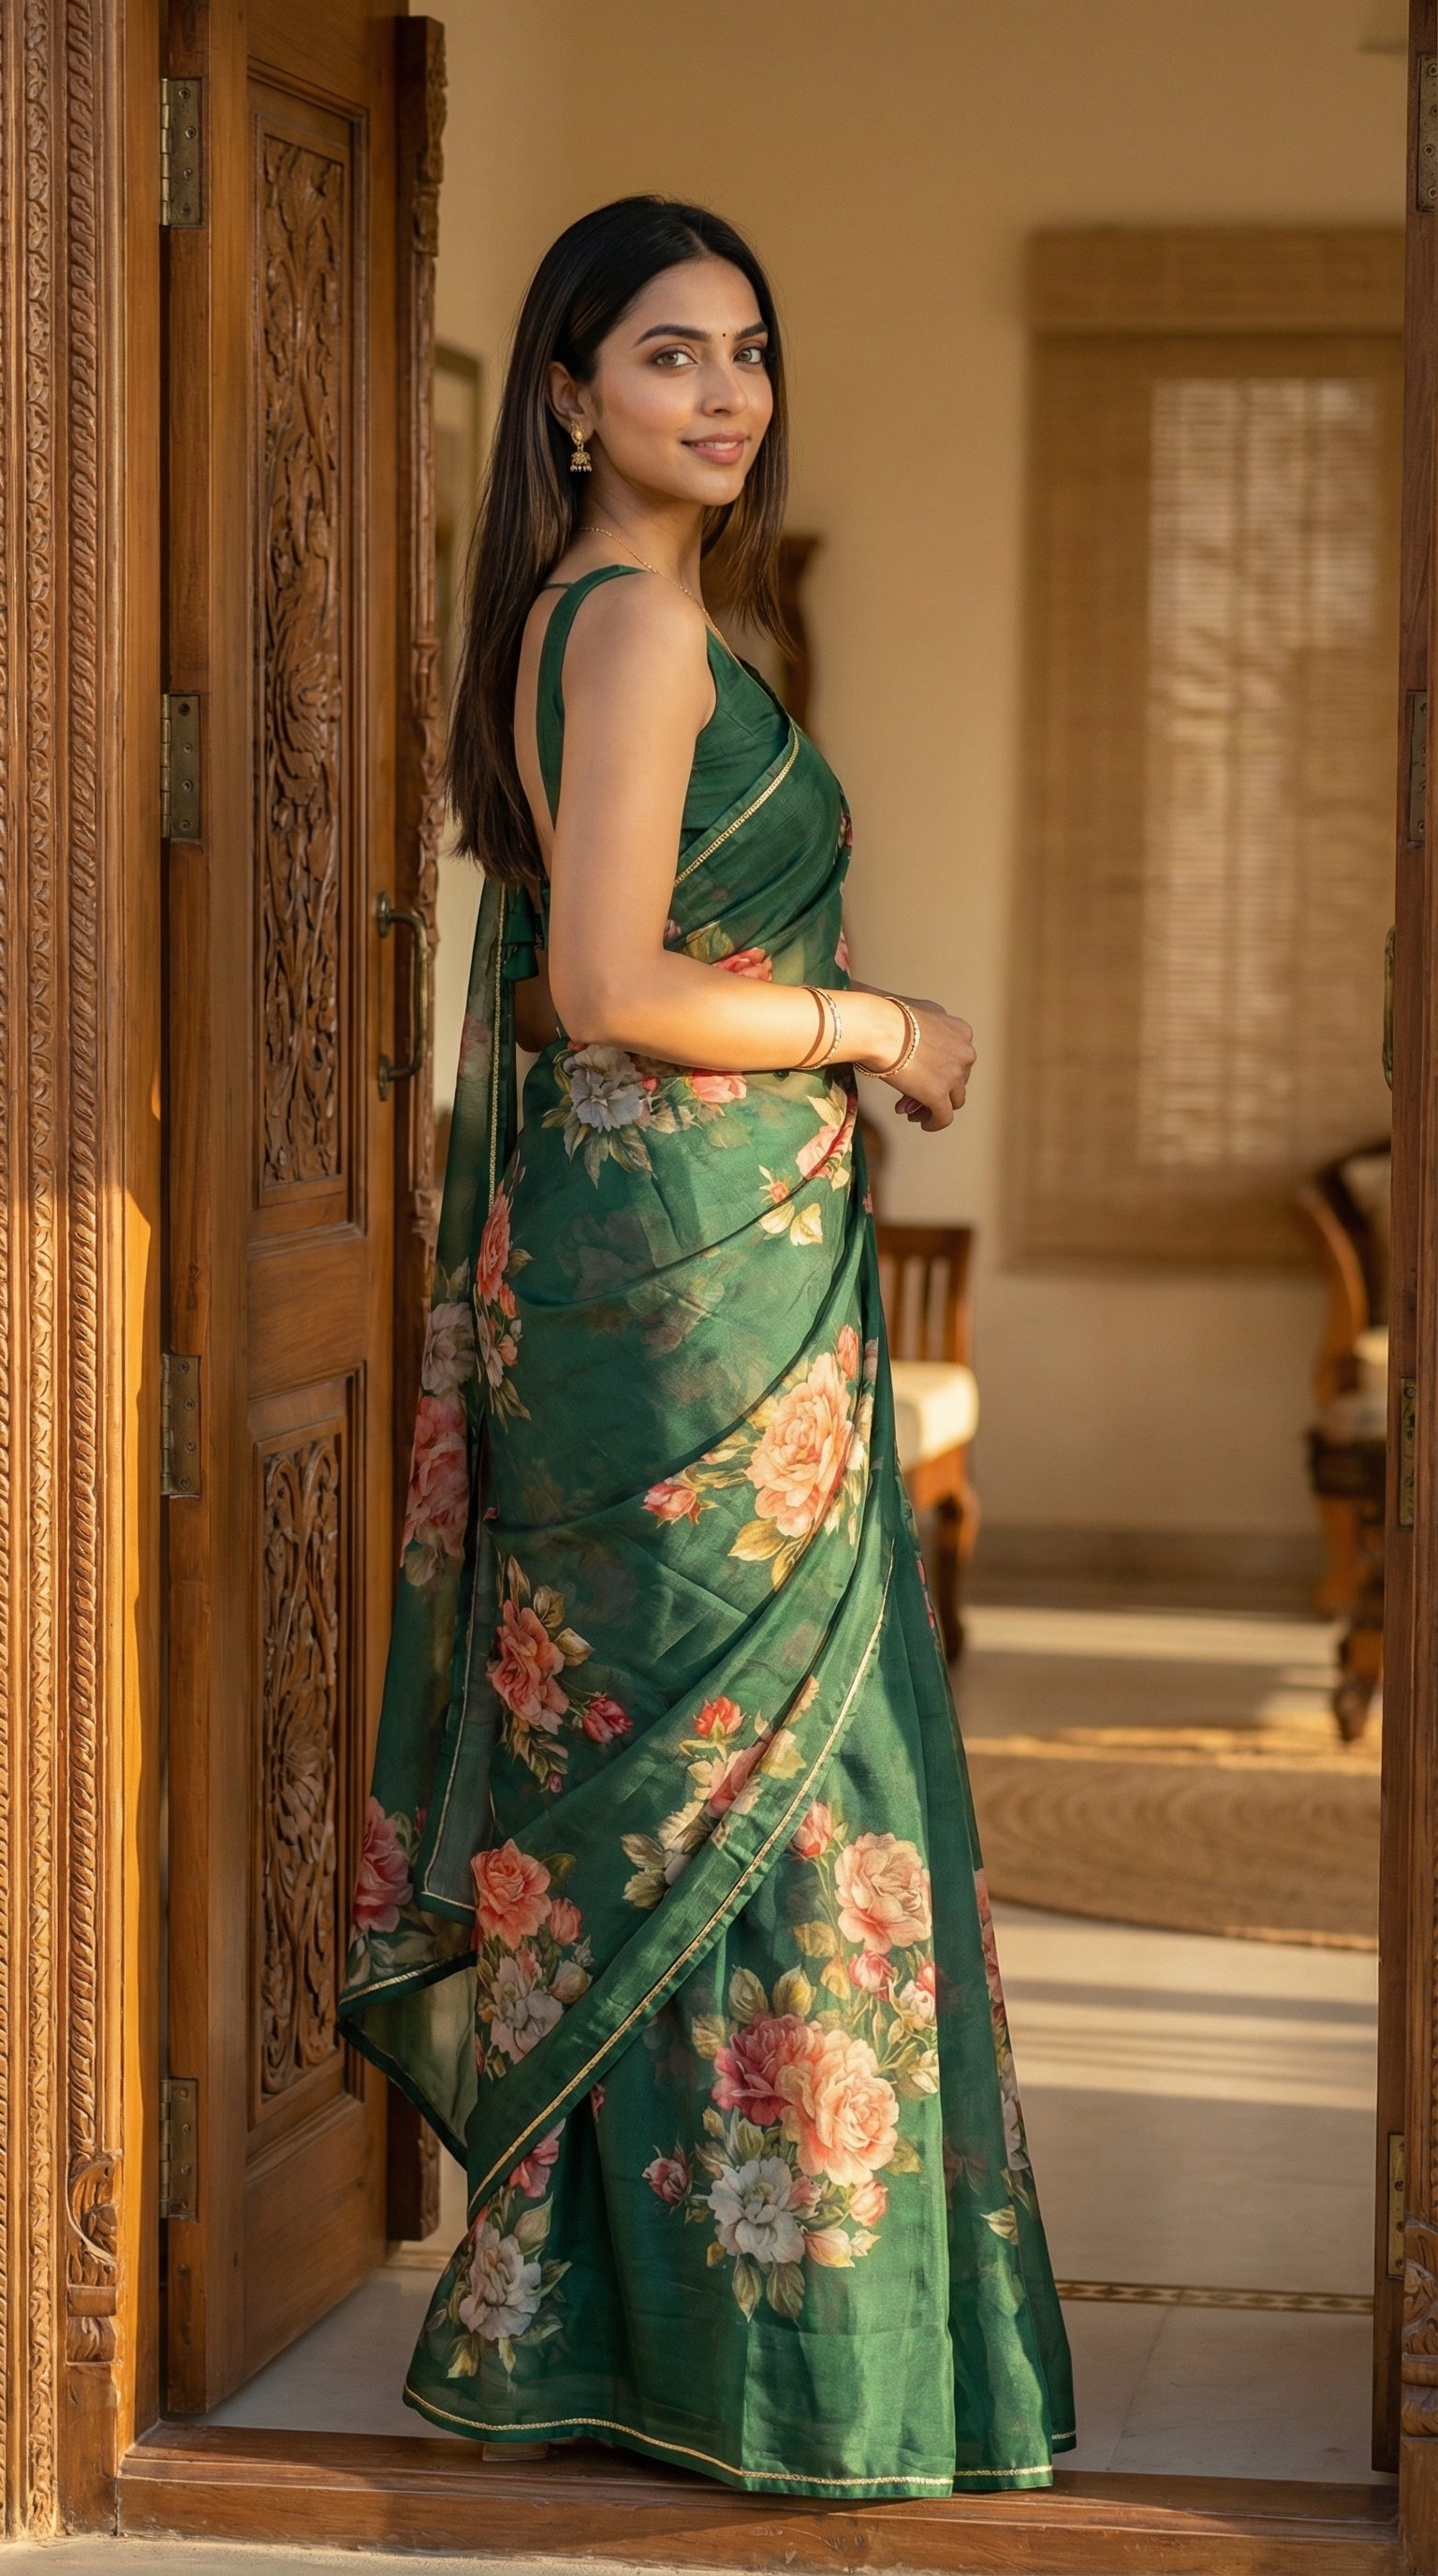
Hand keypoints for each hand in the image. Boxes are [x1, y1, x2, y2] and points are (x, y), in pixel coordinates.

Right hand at [874, 997, 975, 1131]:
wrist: (877, 1027)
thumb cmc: (886, 1015)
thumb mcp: (917, 1010)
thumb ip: (927, 1023)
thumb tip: (918, 1031)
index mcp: (960, 1030)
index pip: (956, 1058)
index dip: (939, 1070)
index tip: (920, 1075)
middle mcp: (964, 1051)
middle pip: (956, 1080)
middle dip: (935, 1089)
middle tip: (911, 1097)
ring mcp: (954, 1074)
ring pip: (953, 1100)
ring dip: (934, 1107)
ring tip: (913, 1112)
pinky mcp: (940, 1095)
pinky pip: (944, 1118)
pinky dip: (934, 1123)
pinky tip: (922, 1124)